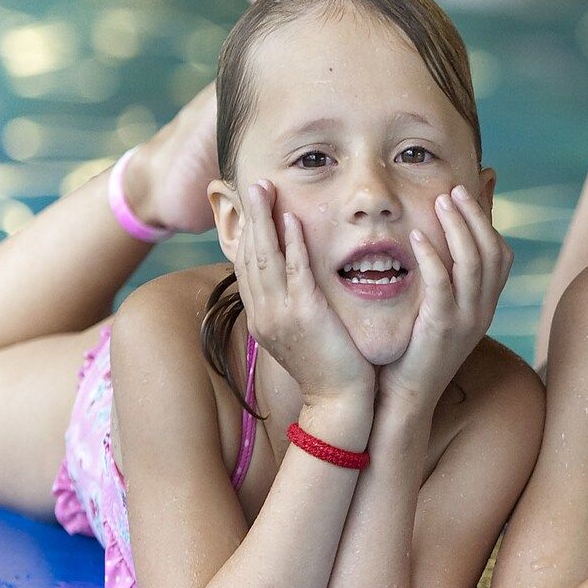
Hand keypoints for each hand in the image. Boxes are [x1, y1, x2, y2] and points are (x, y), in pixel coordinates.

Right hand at [234, 179, 371, 406]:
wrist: (339, 403)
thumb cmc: (330, 368)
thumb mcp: (303, 334)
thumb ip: (294, 307)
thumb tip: (296, 285)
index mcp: (262, 317)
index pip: (247, 266)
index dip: (248, 233)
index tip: (250, 206)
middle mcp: (264, 314)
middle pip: (250, 255)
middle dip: (251, 217)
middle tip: (253, 184)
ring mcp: (281, 315)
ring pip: (266, 257)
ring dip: (265, 219)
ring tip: (264, 188)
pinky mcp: (305, 316)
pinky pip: (296, 272)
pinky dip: (292, 244)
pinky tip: (291, 220)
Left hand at [378, 185, 511, 411]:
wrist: (407, 400)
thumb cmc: (413, 353)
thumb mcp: (437, 313)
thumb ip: (443, 280)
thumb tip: (437, 247)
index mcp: (485, 306)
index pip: (501, 255)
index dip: (488, 221)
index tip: (469, 191)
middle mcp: (483, 311)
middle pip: (492, 251)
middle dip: (475, 214)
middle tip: (453, 188)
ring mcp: (466, 320)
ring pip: (474, 262)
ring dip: (459, 226)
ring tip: (440, 201)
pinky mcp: (442, 328)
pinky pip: (443, 284)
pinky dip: (433, 256)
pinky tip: (418, 237)